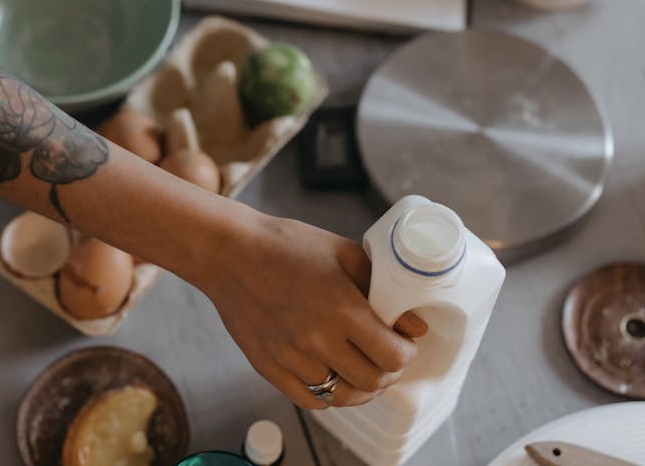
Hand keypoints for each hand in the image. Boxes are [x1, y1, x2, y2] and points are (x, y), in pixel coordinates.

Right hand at [198, 215, 427, 409]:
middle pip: (372, 381)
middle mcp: (316, 339)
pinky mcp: (269, 367)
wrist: (229, 253)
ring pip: (342, 396)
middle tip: (387, 356)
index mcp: (341, 308)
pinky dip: (329, 393)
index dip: (406, 353)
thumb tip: (415, 326)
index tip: (403, 342)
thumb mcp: (342, 252)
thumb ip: (382, 287)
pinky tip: (333, 375)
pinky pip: (310, 399)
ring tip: (362, 368)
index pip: (393, 355)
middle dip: (389, 371)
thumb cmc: (285, 246)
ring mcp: (290, 357)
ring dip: (361, 386)